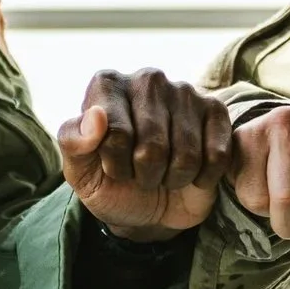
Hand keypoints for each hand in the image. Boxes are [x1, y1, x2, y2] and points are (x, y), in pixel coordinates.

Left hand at [57, 69, 233, 241]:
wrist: (150, 209)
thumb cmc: (111, 184)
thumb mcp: (81, 173)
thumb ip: (73, 143)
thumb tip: (96, 117)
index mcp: (107, 85)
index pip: (114, 133)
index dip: (116, 165)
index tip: (113, 167)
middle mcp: (147, 79)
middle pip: (151, 146)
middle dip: (145, 174)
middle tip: (141, 173)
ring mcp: (185, 91)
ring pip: (185, 155)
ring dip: (173, 178)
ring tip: (164, 172)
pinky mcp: (216, 110)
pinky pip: (215, 156)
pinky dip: (201, 177)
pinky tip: (191, 172)